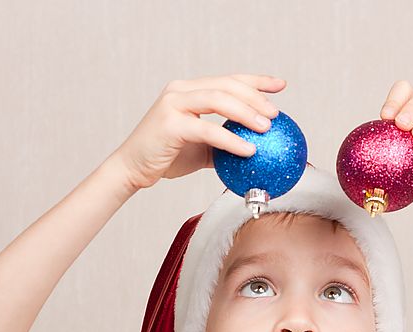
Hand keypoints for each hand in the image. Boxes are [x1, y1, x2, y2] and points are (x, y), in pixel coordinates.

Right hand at [113, 73, 286, 189]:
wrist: (133, 169)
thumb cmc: (167, 157)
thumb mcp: (203, 148)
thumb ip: (225, 142)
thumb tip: (257, 149)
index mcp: (190, 91)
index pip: (228, 80)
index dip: (256, 81)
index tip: (280, 86)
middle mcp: (181, 91)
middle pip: (226, 85)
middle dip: (255, 96)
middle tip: (275, 112)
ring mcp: (173, 104)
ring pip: (218, 99)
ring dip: (246, 112)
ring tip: (266, 127)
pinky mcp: (170, 124)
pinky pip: (207, 129)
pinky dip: (230, 140)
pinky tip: (248, 149)